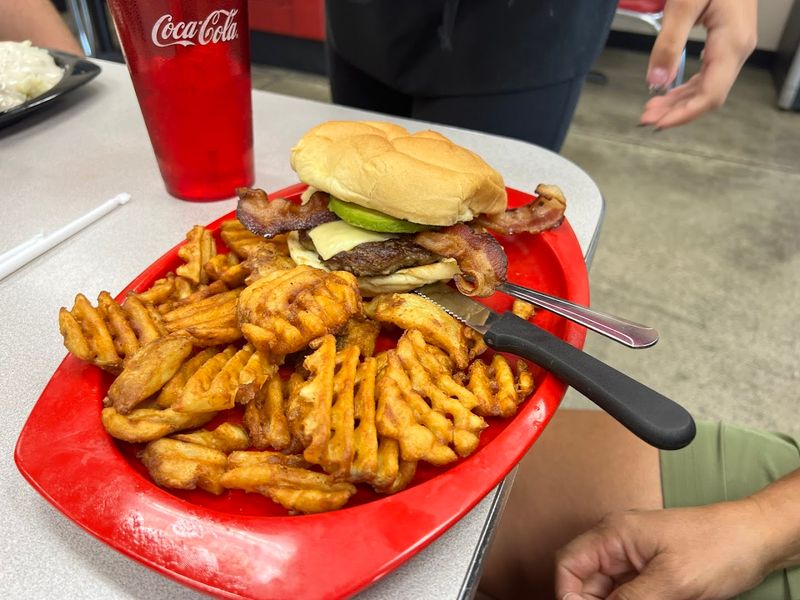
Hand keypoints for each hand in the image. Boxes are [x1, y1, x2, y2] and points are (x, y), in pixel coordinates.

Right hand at [554, 501, 771, 599]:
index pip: (569, 564)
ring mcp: (634, 557)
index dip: (568, 594)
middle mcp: (618, 543)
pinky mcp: (650, 571)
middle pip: (585, 581)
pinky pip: (627, 593)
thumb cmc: (719, 545)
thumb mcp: (671, 581)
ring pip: (607, 591)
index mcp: (614, 534)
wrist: (756, 540)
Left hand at [640, 0, 756, 128]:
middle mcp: (738, 49)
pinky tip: (667, 93)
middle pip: (708, 95)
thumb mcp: (682, 4)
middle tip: (645, 117)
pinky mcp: (727, 41)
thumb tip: (656, 81)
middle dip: (676, 111)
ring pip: (707, 87)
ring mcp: (735, 46)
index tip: (658, 124)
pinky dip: (686, 87)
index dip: (684, 115)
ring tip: (651, 109)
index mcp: (732, 43)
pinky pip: (708, 74)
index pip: (711, 95)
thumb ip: (668, 44)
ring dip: (679, 101)